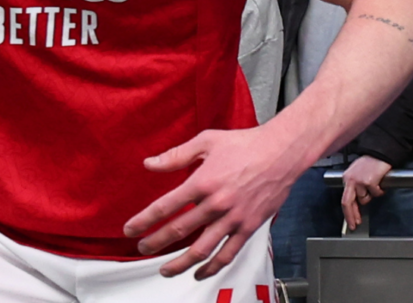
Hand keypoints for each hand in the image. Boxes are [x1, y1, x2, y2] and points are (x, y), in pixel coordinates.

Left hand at [123, 127, 296, 278]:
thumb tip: (150, 163)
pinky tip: (200, 272)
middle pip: (179, 231)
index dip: (144, 220)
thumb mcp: (207, 141)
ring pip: (201, 250)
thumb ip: (176, 155)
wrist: (281, 152)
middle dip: (155, 243)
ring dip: (179, 264)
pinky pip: (227, 254)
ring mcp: (233, 218)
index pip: (166, 207)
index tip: (131, 229)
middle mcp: (216, 203)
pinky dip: (212, 268)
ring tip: (165, 270)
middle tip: (142, 248)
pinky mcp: (248, 227)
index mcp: (203, 181)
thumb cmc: (246, 143)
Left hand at [341, 155, 390, 230]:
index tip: (351, 222)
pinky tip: (380, 182)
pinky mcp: (369, 181)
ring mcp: (359, 181)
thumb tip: (358, 204)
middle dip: (351, 216)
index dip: (348, 213)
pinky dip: (380, 191)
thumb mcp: (358, 174)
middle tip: (355, 224)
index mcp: (347, 178)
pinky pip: (376, 194)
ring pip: (365, 199)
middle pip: (347, 203)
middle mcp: (351, 180)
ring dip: (371, 195)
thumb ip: (356, 188)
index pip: (344, 200)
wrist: (379, 153)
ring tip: (375, 184)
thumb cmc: (370, 163)